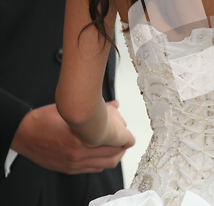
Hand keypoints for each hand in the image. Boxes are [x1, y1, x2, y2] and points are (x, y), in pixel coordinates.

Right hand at [11, 102, 131, 174]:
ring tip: (118, 147)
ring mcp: (73, 163)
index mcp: (79, 138)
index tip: (129, 134)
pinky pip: (93, 169)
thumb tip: (114, 105)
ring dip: (114, 156)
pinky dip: (102, 162)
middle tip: (125, 140)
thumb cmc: (45, 119)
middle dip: (122, 147)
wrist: (23, 133)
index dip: (125, 138)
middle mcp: (78, 153)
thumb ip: (96, 108)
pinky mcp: (69, 169)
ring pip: (105, 164)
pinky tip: (104, 154)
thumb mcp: (71, 109)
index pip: (113, 142)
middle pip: (112, 155)